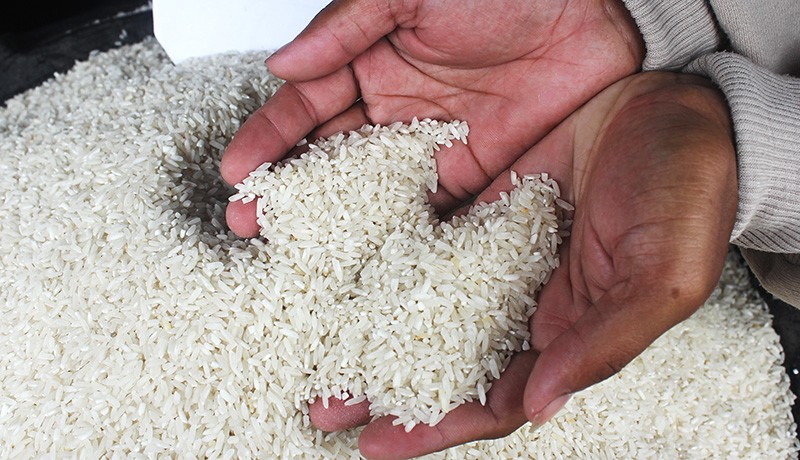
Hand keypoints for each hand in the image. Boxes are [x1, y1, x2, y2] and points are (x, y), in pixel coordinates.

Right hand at [220, 0, 643, 235]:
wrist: (589, 0)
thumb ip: (345, 30)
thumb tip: (283, 67)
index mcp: (370, 61)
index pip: (307, 106)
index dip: (270, 137)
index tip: (237, 172)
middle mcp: (397, 105)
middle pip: (333, 156)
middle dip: (292, 190)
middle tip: (252, 224)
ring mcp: (436, 140)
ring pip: (377, 187)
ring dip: (340, 219)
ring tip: (303, 251)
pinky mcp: (479, 166)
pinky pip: (436, 204)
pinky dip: (408, 230)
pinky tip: (379, 255)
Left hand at [312, 72, 737, 458]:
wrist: (675, 109)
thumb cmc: (686, 192)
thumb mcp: (660, 274)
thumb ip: (604, 341)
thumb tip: (543, 402)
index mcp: (570, 332)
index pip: (496, 398)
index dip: (439, 426)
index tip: (381, 444)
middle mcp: (529, 302)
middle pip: (449, 360)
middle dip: (391, 387)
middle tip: (328, 406)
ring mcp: (504, 256)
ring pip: (432, 306)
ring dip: (381, 327)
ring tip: (325, 343)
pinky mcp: (488, 208)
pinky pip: (434, 242)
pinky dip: (398, 258)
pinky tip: (358, 267)